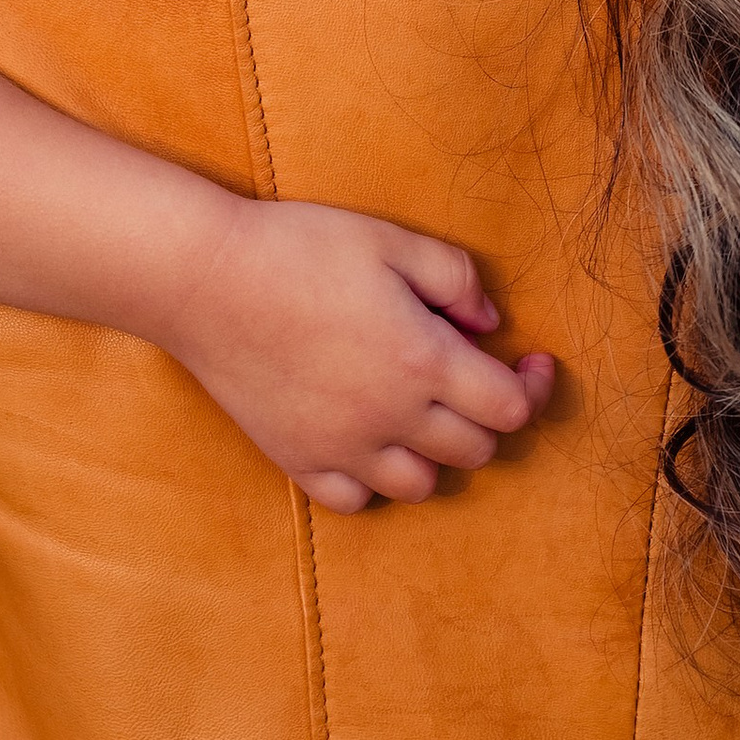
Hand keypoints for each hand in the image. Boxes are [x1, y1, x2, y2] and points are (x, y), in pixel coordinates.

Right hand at [156, 196, 555, 509]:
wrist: (206, 279)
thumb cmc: (299, 247)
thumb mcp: (391, 239)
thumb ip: (456, 279)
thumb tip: (491, 325)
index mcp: (424, 360)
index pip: (511, 409)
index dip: (534, 389)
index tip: (531, 363)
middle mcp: (391, 417)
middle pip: (475, 451)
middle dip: (488, 417)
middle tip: (472, 378)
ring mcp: (343, 447)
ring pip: (422, 485)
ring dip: (436, 453)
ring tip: (421, 411)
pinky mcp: (299, 460)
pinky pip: (357, 500)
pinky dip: (374, 480)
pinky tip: (368, 439)